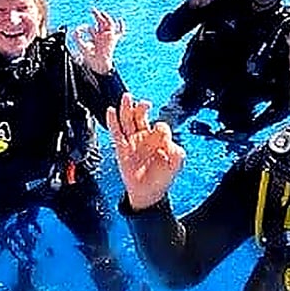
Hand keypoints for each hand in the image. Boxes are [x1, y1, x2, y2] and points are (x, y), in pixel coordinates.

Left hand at [73, 8, 124, 74]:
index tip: (81, 29)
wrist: (98, 65)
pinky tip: (120, 20)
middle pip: (101, 22)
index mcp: (94, 38)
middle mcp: (102, 36)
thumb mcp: (81, 46)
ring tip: (101, 12)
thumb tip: (76, 30)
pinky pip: (120, 32)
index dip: (85, 27)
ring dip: (106, 17)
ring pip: (109, 24)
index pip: (91, 28)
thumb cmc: (90, 58)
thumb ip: (77, 38)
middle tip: (92, 9)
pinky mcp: (114, 39)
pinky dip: (121, 26)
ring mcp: (108, 37)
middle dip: (97, 15)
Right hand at [107, 93, 184, 210]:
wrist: (148, 193)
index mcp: (158, 138)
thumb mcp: (175, 165)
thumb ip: (178, 153)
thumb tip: (172, 144)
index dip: (161, 129)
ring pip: (128, 121)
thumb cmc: (161, 178)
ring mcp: (132, 142)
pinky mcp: (121, 149)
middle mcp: (144, 137)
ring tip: (127, 97)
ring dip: (127, 108)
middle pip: (141, 117)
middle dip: (142, 107)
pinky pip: (116, 133)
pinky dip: (112, 121)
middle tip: (144, 103)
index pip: (159, 126)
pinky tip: (111, 111)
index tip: (163, 138)